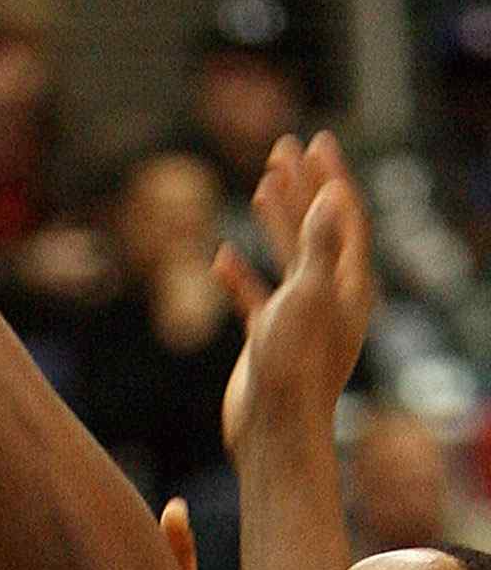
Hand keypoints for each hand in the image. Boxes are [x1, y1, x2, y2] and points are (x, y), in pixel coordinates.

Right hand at [214, 132, 375, 456]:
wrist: (273, 428)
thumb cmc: (295, 366)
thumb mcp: (309, 297)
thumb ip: (322, 246)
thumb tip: (331, 194)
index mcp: (348, 283)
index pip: (343, 216)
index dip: (329, 177)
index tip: (315, 141)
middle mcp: (328, 295)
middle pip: (316, 228)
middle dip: (302, 187)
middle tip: (284, 148)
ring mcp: (298, 317)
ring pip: (287, 255)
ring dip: (275, 220)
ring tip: (262, 185)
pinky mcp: (268, 338)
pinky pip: (255, 295)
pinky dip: (240, 273)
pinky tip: (220, 257)